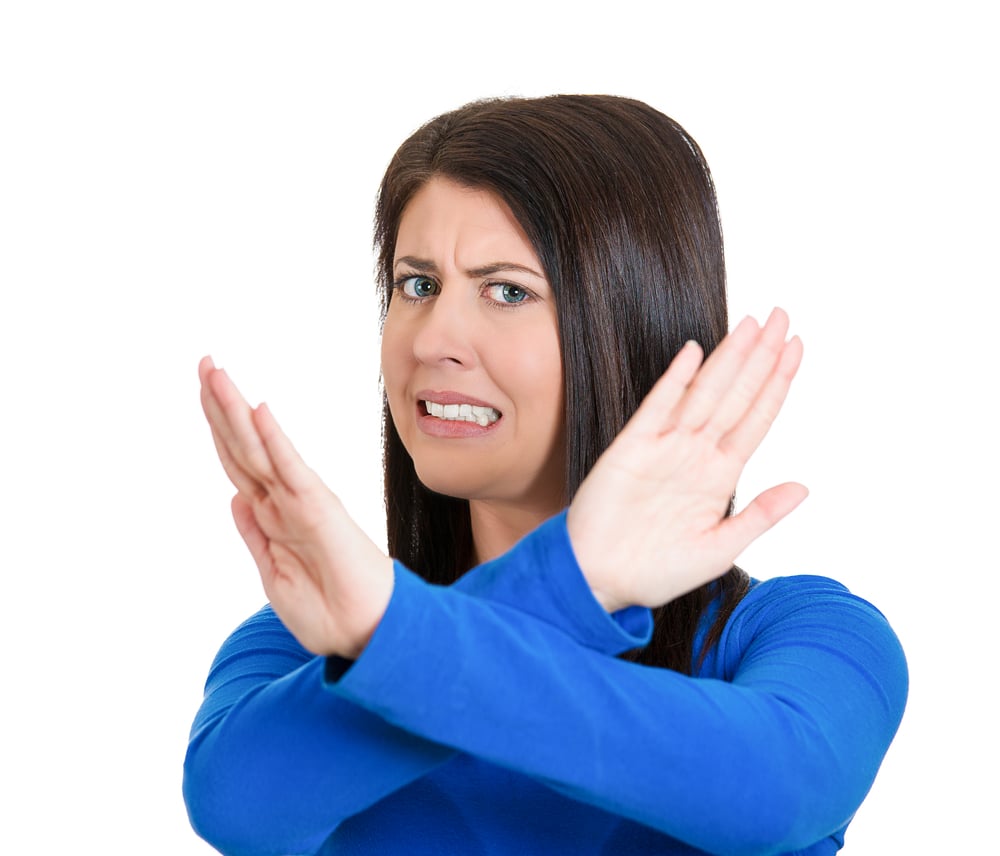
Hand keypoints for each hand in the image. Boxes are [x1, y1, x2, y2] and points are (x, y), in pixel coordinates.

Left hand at [198, 357, 393, 657]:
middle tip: (204, 362)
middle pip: (243, 445)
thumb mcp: (273, 576)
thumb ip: (254, 535)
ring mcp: (302, 502)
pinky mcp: (321, 510)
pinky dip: (275, 441)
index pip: (238, 463)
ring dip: (236, 409)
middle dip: (220, 404)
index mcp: (272, 517)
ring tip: (216, 372)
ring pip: (260, 448)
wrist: (369, 633)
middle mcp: (285, 501)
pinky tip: (259, 412)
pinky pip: (291, 470)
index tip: (202, 391)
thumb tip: (234, 498)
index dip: (218, 428)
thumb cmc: (329, 610)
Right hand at [566, 308, 806, 612]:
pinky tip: (694, 352)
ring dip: (729, 358)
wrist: (600, 579)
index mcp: (720, 475)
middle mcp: (696, 453)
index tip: (798, 348)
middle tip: (784, 316)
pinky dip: (676, 379)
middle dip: (762, 356)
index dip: (778, 383)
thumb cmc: (657, 571)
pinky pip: (658, 406)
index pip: (757, 418)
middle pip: (737, 395)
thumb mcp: (720, 550)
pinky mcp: (631, 447)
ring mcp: (664, 447)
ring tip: (755, 324)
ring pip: (705, 393)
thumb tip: (804, 486)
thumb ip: (761, 516)